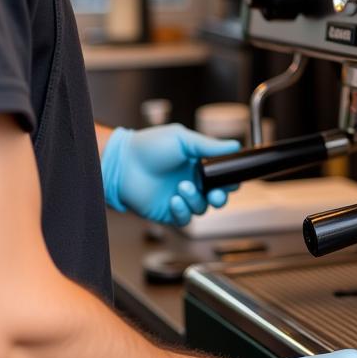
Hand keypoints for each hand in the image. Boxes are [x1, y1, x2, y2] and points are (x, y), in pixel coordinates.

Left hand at [101, 124, 238, 224]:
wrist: (122, 163)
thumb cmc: (149, 147)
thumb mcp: (182, 139)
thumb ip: (209, 146)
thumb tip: (234, 146)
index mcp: (198, 164)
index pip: (222, 177)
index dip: (229, 181)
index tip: (230, 181)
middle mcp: (191, 181)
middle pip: (216, 196)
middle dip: (220, 197)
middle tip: (215, 194)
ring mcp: (180, 197)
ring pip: (201, 208)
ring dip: (195, 199)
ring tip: (182, 187)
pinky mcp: (168, 211)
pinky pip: (184, 218)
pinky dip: (183, 211)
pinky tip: (174, 200)